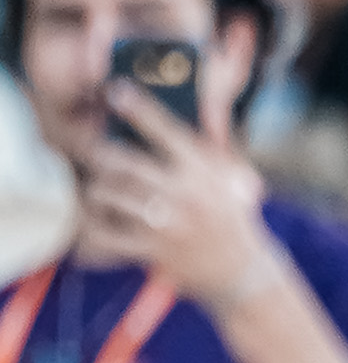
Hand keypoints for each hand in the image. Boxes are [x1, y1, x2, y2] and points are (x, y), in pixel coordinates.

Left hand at [74, 82, 272, 303]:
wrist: (241, 271)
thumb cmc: (230, 218)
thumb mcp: (229, 179)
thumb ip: (205, 150)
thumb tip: (182, 115)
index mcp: (202, 170)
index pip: (166, 131)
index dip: (138, 108)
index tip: (116, 92)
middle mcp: (185, 193)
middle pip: (124, 162)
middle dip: (100, 154)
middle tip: (92, 152)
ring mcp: (168, 224)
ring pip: (110, 196)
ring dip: (96, 191)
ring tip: (96, 191)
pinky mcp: (154, 251)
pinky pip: (107, 236)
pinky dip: (92, 231)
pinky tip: (92, 225)